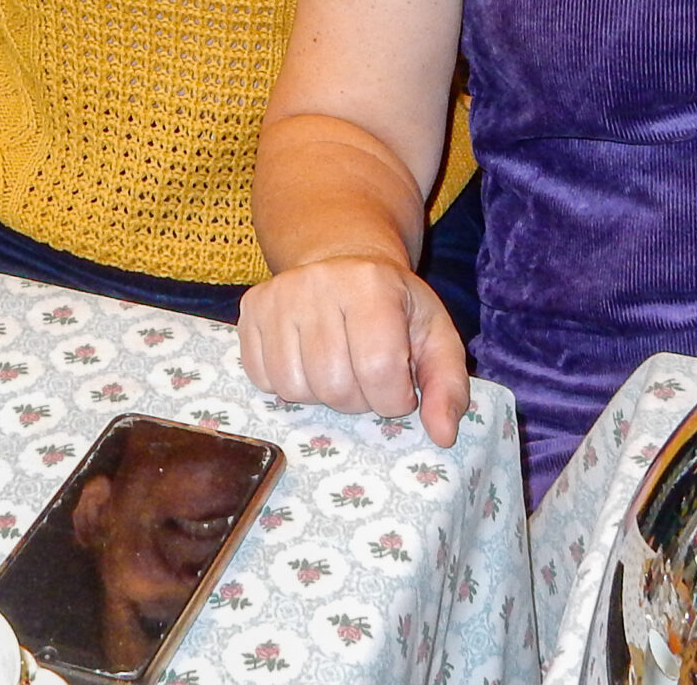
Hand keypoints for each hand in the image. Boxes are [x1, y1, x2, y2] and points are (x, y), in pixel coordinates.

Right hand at [238, 256, 468, 445]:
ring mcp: (278, 295)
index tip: (398, 386)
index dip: (392, 398)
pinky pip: (261, 377)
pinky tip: (307, 361)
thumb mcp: (435, 336)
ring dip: (321, 394)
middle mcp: (319, 282)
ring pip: (294, 386)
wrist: (344, 262)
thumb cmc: (394, 306)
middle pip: (334, 384)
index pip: (378, 370)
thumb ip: (447, 385)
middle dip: (357, 398)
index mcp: (373, 284)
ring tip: (338, 367)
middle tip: (366, 376)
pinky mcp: (250, 308)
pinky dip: (287, 384)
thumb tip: (442, 435)